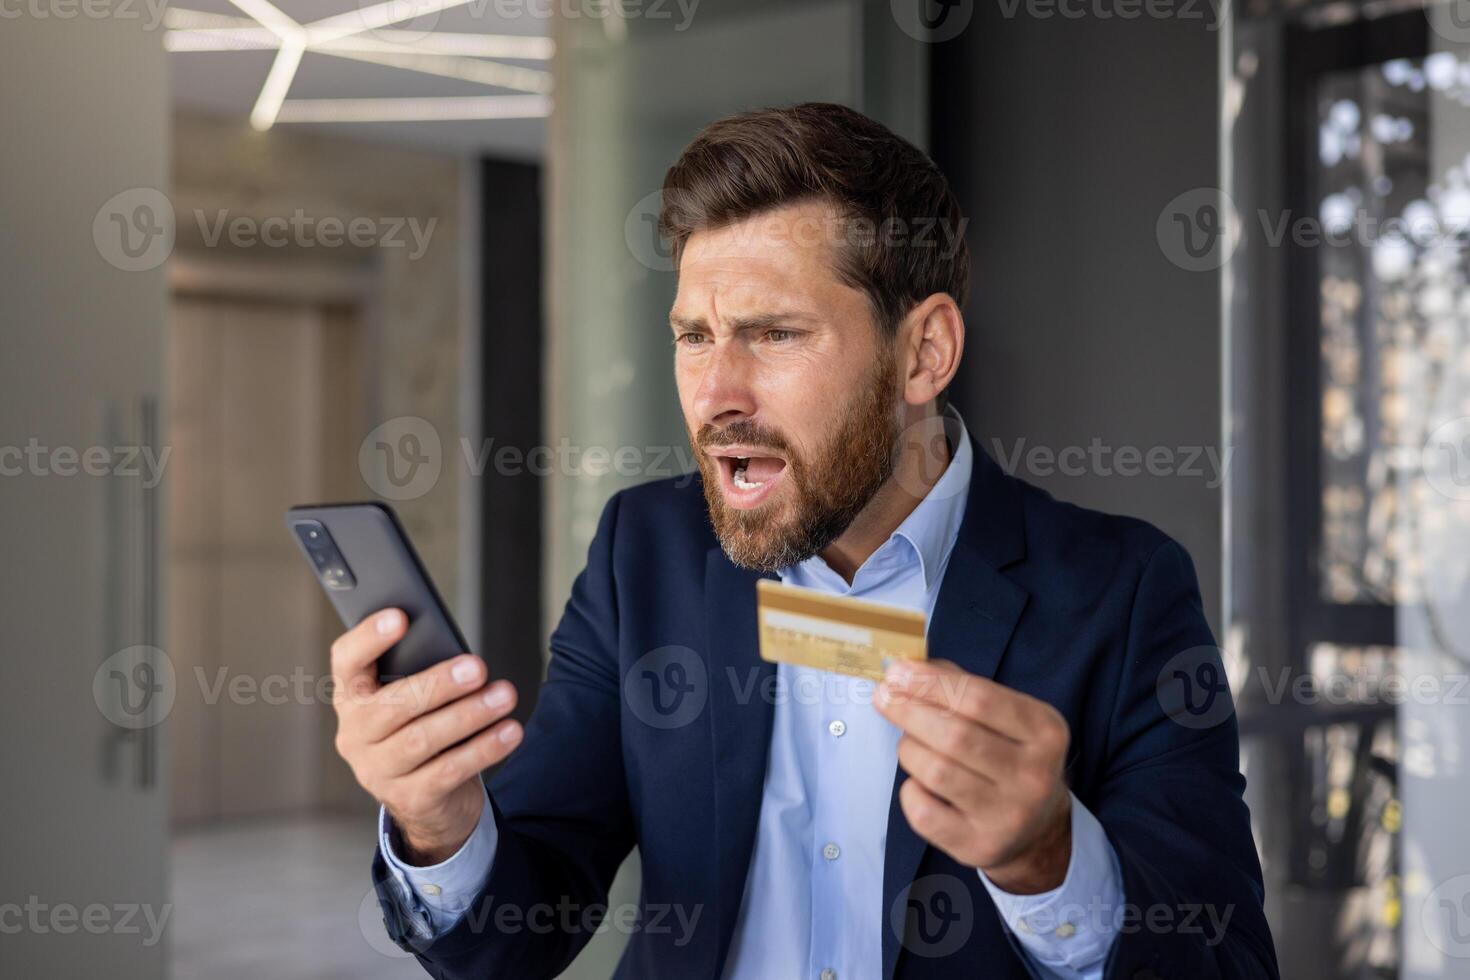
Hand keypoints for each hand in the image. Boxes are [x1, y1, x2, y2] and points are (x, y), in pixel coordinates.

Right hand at [329, 608, 521, 865]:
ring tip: (504, 696)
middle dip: (438, 684)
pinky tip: (509, 732)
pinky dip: (483, 749)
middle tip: (477, 666)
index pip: (346, 661)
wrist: (428, 799)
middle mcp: (355, 734)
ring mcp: (377, 770)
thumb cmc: (422, 728)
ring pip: (421, 740)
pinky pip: (448, 771)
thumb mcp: (415, 699)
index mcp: (353, 697)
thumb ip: (422, 673)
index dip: (368, 638)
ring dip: (468, 715)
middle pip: (392, 705)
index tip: (401, 617)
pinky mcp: (408, 799)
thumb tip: (463, 659)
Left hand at [875, 659, 1071, 893]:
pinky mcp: (979, 846)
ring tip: (910, 742)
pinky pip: (923, 812)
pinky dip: (910, 790)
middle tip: (884, 697)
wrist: (1036, 827)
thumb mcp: (1005, 716)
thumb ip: (960, 686)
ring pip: (936, 771)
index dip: (932, 683)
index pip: (980, 698)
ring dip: (910, 749)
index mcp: (1045, 731)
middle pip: (955, 735)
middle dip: (909, 711)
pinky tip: (919, 781)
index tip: (898, 671)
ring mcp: (1008, 816)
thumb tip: (906, 670)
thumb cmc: (1009, 756)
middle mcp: (1033, 775)